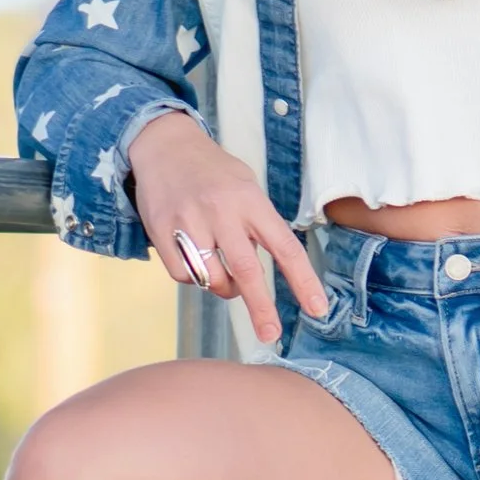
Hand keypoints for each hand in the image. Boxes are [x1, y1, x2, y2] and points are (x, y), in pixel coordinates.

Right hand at [129, 112, 330, 343]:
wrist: (163, 144)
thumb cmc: (213, 173)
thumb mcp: (247, 187)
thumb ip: (258, 227)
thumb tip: (259, 277)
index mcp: (251, 201)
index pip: (285, 247)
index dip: (303, 281)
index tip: (317, 308)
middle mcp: (222, 211)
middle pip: (247, 270)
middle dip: (261, 308)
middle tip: (271, 335)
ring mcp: (190, 221)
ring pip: (213, 278)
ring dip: (224, 287)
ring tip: (224, 272)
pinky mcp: (161, 231)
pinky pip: (183, 275)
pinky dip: (193, 277)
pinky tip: (194, 258)